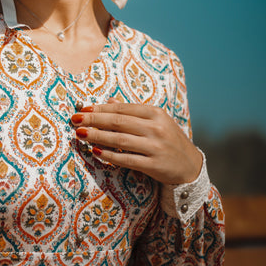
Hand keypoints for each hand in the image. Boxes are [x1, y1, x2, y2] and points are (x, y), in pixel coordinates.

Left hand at [71, 99, 201, 184]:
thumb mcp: (156, 121)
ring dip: (97, 136)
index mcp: (155, 113)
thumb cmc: (168, 140)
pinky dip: (109, 155)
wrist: (190, 166)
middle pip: (118, 122)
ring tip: (80, 134)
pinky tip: (95, 152)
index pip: (122, 109)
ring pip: (120, 139)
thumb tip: (109, 100)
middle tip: (75, 119)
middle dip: (94, 120)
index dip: (100, 108)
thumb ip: (132, 111)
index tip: (83, 109)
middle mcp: (156, 128)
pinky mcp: (154, 165)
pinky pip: (126, 159)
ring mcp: (156, 147)